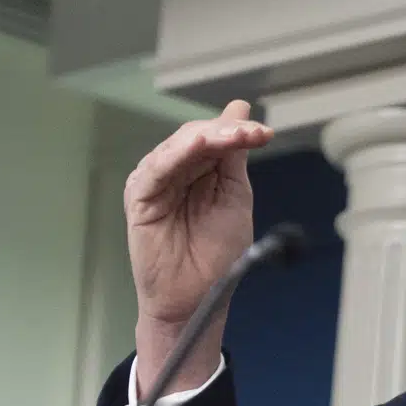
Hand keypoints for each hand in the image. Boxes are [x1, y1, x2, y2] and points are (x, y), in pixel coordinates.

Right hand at [124, 100, 270, 395]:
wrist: (198, 295)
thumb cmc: (216, 253)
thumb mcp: (234, 197)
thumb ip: (234, 156)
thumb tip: (241, 111)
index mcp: (199, 169)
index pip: (218, 139)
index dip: (240, 132)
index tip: (265, 134)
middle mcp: (176, 170)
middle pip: (199, 137)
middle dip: (228, 133)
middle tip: (252, 133)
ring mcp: (157, 181)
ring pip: (179, 147)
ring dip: (209, 138)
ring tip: (233, 136)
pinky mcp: (140, 196)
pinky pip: (158, 169)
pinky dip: (177, 155)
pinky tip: (198, 145)